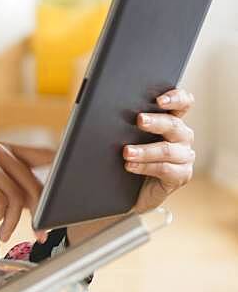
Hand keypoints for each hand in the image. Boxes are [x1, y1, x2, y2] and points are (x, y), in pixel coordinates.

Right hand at [0, 142, 55, 242]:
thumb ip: (14, 187)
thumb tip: (42, 205)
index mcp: (5, 150)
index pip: (42, 156)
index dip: (59, 173)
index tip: (67, 195)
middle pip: (32, 183)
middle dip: (38, 213)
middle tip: (38, 233)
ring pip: (15, 197)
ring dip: (12, 222)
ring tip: (3, 232)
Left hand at [124, 87, 194, 212]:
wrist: (130, 192)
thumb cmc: (129, 159)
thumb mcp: (127, 138)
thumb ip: (127, 124)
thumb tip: (108, 110)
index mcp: (172, 121)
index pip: (183, 103)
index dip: (176, 98)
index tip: (160, 100)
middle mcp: (182, 137)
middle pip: (174, 124)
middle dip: (156, 122)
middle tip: (139, 120)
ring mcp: (184, 157)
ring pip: (167, 150)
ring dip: (145, 150)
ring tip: (126, 152)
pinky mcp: (181, 176)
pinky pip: (164, 169)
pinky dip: (145, 167)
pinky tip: (130, 166)